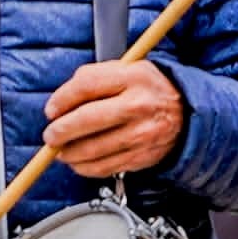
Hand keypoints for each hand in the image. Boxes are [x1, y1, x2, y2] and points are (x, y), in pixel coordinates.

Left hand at [44, 56, 186, 181]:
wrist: (187, 113)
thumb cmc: (149, 90)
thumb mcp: (127, 70)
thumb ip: (93, 78)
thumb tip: (60, 103)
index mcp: (133, 77)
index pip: (87, 85)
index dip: (61, 99)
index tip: (51, 110)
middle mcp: (139, 105)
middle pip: (88, 119)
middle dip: (61, 131)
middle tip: (50, 136)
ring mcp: (142, 134)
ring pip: (94, 149)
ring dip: (69, 153)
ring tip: (61, 151)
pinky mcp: (142, 156)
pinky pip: (106, 167)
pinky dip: (86, 168)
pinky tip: (78, 162)